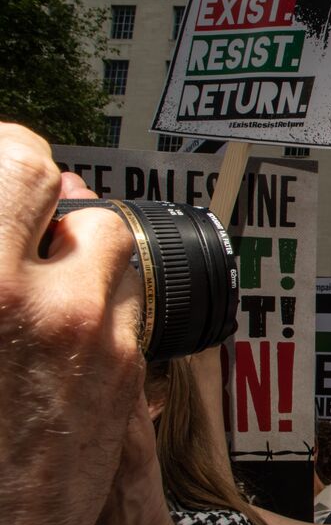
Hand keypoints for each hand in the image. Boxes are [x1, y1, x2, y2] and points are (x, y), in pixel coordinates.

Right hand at [0, 125, 144, 524]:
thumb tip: (17, 205)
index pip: (21, 165)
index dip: (11, 153)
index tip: (3, 159)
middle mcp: (46, 305)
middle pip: (74, 195)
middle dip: (46, 196)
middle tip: (18, 212)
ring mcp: (94, 337)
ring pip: (112, 244)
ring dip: (78, 243)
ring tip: (37, 269)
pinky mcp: (124, 371)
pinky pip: (125, 298)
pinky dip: (99, 290)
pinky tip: (61, 316)